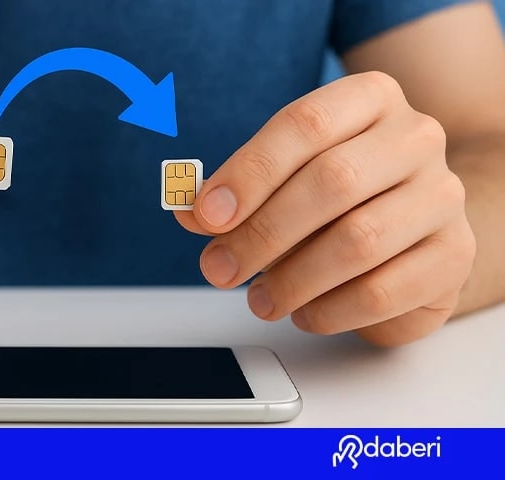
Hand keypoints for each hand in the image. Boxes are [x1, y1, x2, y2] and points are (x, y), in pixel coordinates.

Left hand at [176, 71, 475, 346]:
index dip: (248, 174)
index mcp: (367, 99)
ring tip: (260, 299)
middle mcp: (414, 138)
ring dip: (292, 280)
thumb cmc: (338, 196)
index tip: (207, 215)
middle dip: (262, 233)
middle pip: (333, 181)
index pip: (304, 125)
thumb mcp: (280, 181)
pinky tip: (304, 312)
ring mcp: (443, 196)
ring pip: (359, 241)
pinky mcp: (454, 255)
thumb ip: (230, 195)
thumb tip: (187, 210)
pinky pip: (384, 291)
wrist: (414, 227)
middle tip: (220, 269)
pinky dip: (329, 310)